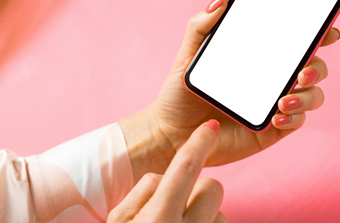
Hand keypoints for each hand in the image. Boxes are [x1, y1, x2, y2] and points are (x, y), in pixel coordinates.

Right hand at [107, 120, 226, 222]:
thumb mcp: (119, 218)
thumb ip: (145, 189)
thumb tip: (166, 175)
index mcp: (158, 218)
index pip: (186, 167)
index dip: (200, 142)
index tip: (211, 126)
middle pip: (212, 187)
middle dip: (198, 190)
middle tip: (177, 203)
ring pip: (220, 210)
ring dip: (204, 213)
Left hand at [120, 0, 339, 182]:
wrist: (171, 133)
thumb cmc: (180, 92)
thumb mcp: (188, 55)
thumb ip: (201, 25)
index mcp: (259, 57)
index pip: (295, 42)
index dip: (317, 34)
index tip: (328, 30)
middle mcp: (272, 78)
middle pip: (313, 67)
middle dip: (317, 67)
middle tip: (303, 72)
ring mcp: (275, 103)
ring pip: (313, 95)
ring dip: (308, 96)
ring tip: (283, 101)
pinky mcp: (272, 129)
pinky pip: (297, 121)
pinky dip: (294, 117)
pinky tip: (277, 115)